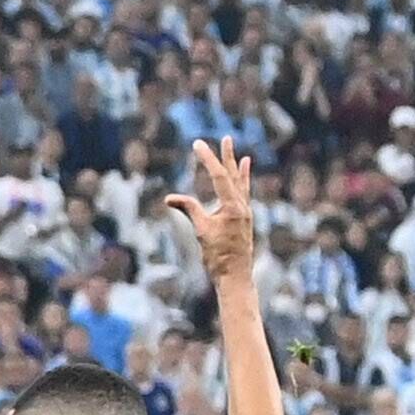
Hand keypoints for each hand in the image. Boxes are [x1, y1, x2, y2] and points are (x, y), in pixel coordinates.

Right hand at [165, 135, 258, 279]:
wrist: (235, 276)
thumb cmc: (218, 256)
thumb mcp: (202, 231)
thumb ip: (189, 210)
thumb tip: (169, 198)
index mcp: (233, 206)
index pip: (218, 176)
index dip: (208, 159)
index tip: (198, 144)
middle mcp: (243, 206)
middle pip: (233, 176)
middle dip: (226, 157)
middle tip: (226, 138)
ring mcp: (245, 213)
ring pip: (241, 185)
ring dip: (238, 169)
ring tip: (241, 156)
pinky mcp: (243, 220)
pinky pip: (244, 195)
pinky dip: (243, 184)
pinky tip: (244, 178)